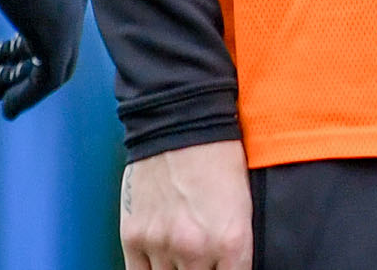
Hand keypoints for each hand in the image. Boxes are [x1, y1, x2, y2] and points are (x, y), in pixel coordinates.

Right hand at [0, 0, 89, 117]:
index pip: (53, 15)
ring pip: (50, 66)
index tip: (0, 52)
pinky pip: (44, 80)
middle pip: (54, 45)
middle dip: (19, 65)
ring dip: (15, 83)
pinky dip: (25, 96)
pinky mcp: (57, 41)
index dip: (24, 40)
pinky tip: (5, 108)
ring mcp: (70, 21)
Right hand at [121, 139, 250, 269]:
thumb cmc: (216, 158)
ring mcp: (161, 244)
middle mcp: (196, 250)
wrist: (179, 122)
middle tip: (197, 262)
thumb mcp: (243, 210)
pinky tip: (157, 265)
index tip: (217, 268)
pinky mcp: (133, 235)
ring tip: (178, 260)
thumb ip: (234, 251)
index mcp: (232, 244)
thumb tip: (223, 269)